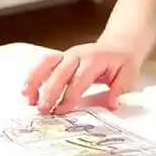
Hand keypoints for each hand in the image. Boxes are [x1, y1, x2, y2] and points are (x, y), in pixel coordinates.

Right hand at [22, 41, 141, 114]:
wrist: (119, 44)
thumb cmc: (123, 63)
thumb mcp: (129, 76)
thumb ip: (119, 90)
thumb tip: (112, 104)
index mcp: (95, 59)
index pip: (79, 79)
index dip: (69, 96)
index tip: (60, 111)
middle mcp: (78, 55)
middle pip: (60, 72)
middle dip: (50, 91)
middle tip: (42, 110)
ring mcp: (68, 54)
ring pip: (47, 63)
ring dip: (36, 80)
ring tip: (28, 98)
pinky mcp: (61, 58)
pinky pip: (44, 63)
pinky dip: (33, 75)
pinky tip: (27, 90)